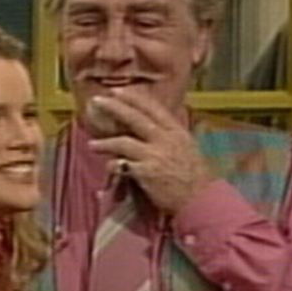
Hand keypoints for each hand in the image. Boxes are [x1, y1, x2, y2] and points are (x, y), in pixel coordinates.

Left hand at [85, 90, 216, 213]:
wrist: (200, 200)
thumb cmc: (195, 176)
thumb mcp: (187, 148)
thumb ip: (171, 135)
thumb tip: (154, 126)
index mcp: (176, 131)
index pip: (153, 108)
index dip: (134, 98)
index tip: (118, 90)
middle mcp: (165, 139)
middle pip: (135, 118)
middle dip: (114, 107)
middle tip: (98, 101)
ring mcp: (154, 155)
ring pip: (123, 141)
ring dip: (105, 143)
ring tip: (92, 144)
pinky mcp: (146, 173)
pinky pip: (122, 165)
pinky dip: (113, 165)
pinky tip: (109, 166)